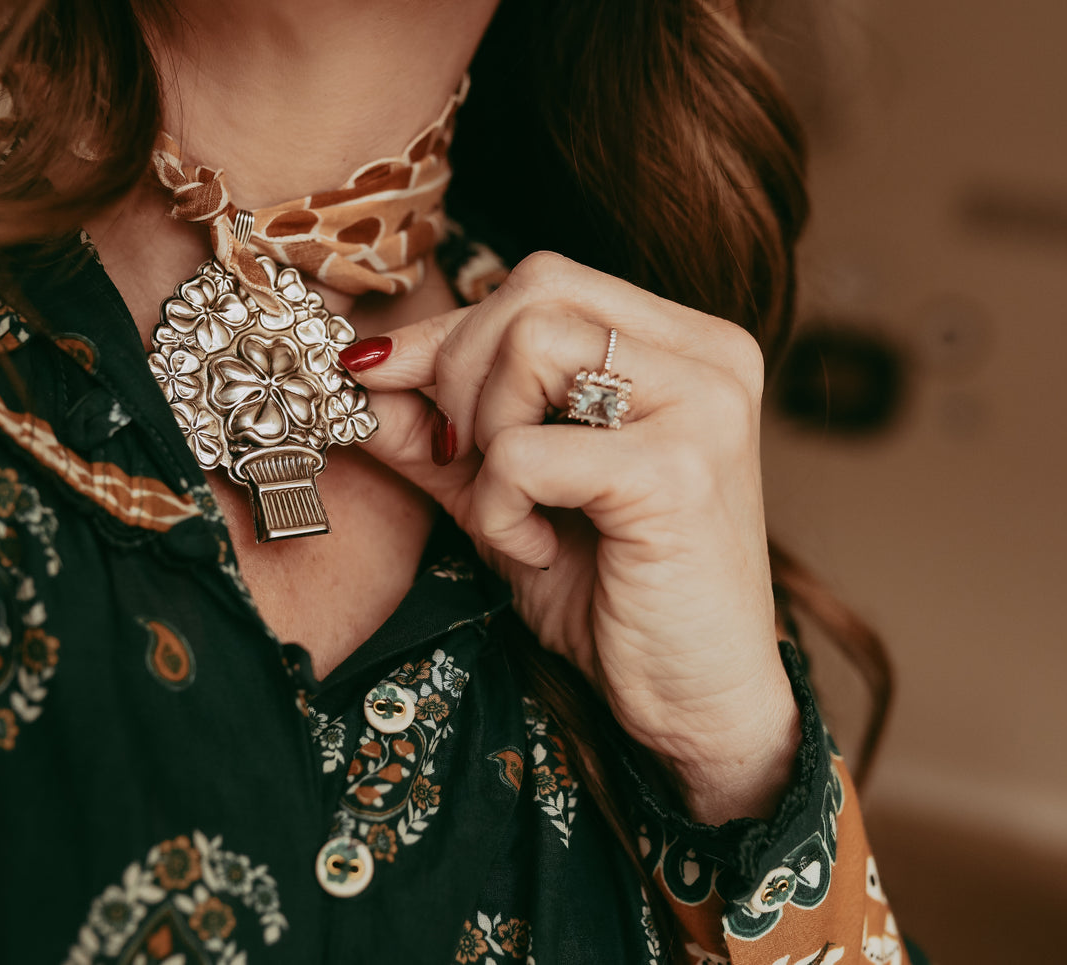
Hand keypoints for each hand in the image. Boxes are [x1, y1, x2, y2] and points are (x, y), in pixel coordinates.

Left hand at [344, 252, 799, 822]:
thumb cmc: (615, 592)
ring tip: (517, 508)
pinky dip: (500, 507)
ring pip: (530, 348)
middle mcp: (710, 357)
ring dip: (486, 437)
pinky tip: (538, 549)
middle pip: (534, 293)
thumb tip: (356, 374)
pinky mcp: (676, 473)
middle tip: (465, 458)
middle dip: (461, 375)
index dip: (451, 330)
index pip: (545, 281)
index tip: (386, 381)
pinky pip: (525, 451)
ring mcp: (702, 408)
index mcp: (685, 344)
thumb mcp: (511, 492)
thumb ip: (442, 428)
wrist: (696, 700)